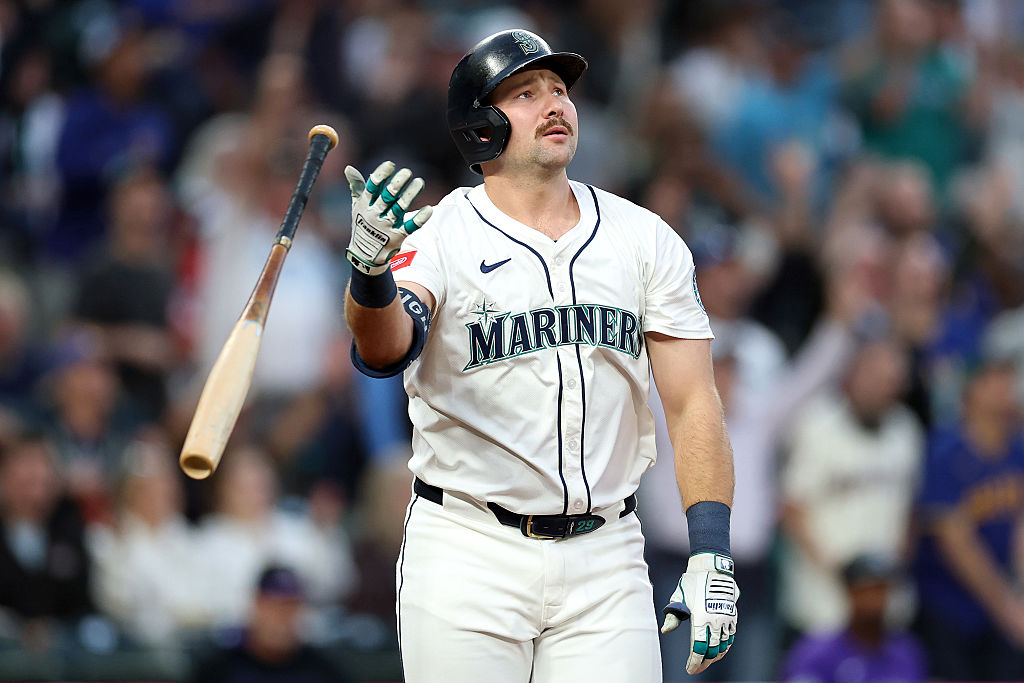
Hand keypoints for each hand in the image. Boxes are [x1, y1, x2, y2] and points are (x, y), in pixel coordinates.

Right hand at [345, 161, 432, 274]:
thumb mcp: (356, 207)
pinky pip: (410, 226)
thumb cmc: (361, 225)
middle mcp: (375, 214)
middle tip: (408, 172)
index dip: (381, 174)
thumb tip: (348, 168)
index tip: (391, 165)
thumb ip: (356, 186)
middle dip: (398, 182)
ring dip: (411, 194)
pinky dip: (420, 218)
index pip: (372, 186)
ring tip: (420, 182)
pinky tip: (429, 209)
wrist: (364, 256)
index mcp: (365, 205)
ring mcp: (386, 226)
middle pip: (388, 195)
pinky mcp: (398, 237)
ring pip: (400, 207)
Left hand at [661, 552, 739, 674]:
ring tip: (707, 660)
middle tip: (697, 667)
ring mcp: (726, 618)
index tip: (690, 669)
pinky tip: (719, 648)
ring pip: (724, 645)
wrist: (712, 568)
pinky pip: (731, 636)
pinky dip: (725, 645)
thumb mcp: (679, 597)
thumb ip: (673, 616)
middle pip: (712, 651)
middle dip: (704, 662)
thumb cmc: (692, 582)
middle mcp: (715, 621)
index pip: (699, 648)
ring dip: (716, 655)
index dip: (695, 662)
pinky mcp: (732, 615)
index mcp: (700, 618)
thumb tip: (666, 631)